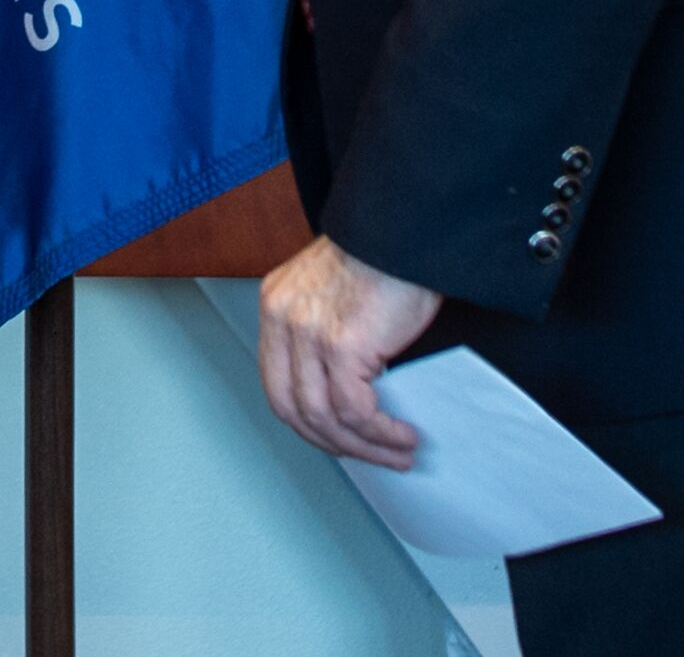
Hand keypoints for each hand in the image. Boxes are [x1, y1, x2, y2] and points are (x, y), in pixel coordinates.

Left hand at [255, 236, 439, 470]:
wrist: (406, 229)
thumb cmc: (383, 257)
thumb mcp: (334, 293)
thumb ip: (324, 336)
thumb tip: (345, 398)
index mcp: (276, 304)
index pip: (277, 384)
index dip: (308, 422)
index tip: (339, 438)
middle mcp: (283, 316)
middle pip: (292, 408)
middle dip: (334, 444)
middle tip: (371, 455)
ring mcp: (308, 331)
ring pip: (324, 417)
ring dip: (365, 447)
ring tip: (398, 451)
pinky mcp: (340, 343)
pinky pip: (355, 411)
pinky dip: (380, 433)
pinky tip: (401, 435)